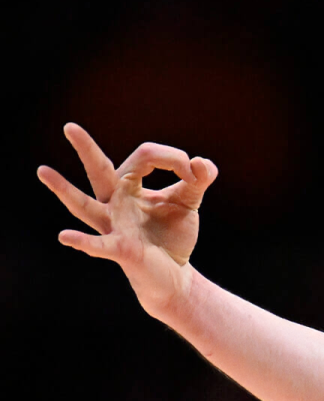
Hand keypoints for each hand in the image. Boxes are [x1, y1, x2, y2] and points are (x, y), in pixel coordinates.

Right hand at [37, 123, 218, 317]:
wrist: (174, 274)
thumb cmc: (172, 234)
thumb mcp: (187, 202)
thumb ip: (197, 180)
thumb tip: (202, 163)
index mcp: (129, 186)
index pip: (145, 156)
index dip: (173, 159)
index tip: (195, 174)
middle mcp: (114, 202)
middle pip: (99, 171)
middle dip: (86, 149)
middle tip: (70, 126)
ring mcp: (113, 225)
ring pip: (85, 205)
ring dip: (64, 190)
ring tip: (43, 171)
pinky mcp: (119, 249)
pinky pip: (99, 245)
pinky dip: (83, 242)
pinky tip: (66, 237)